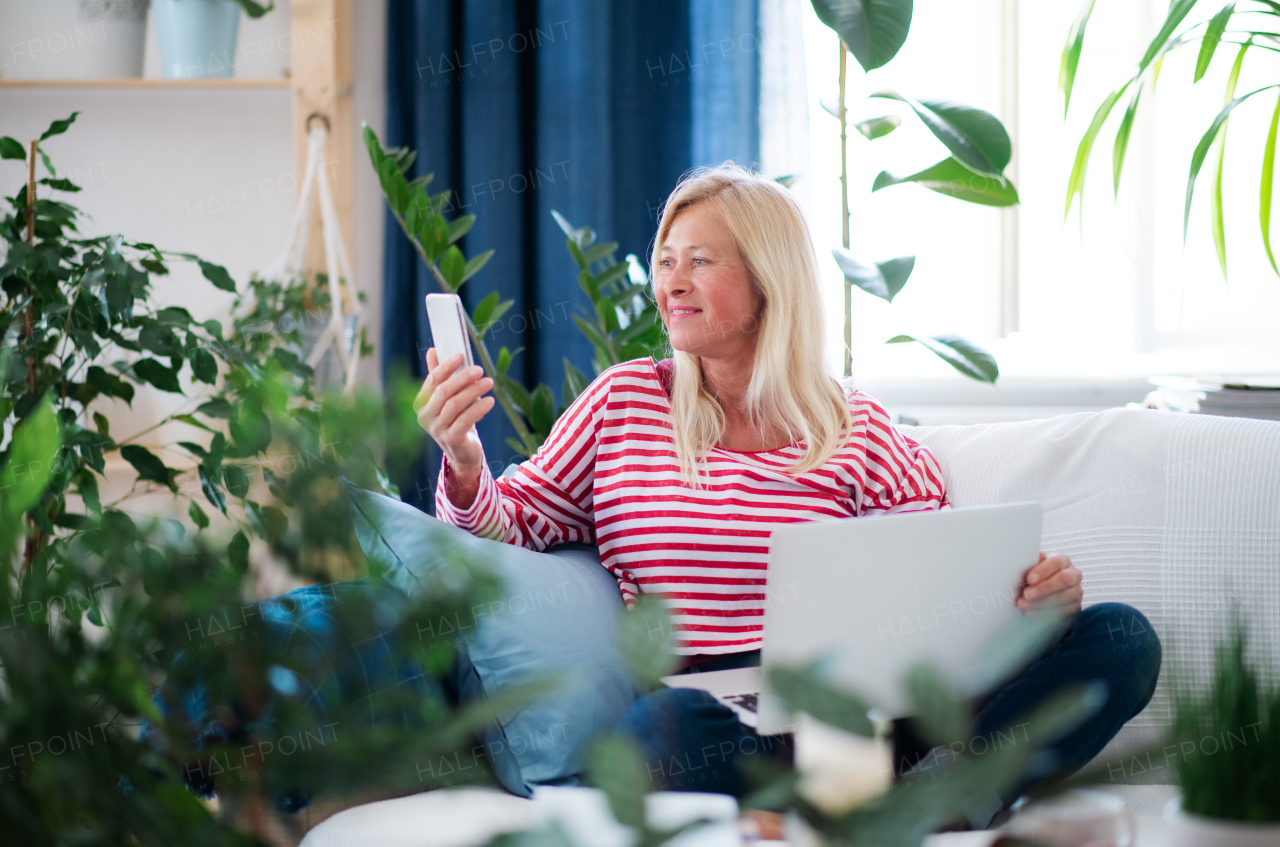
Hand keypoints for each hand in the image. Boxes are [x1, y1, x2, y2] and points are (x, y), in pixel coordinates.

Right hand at [414, 348, 494, 471]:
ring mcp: (437, 429)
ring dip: (473, 391)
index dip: (445, 367)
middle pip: (443, 392)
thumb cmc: (454, 419)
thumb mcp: (446, 398)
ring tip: (489, 382)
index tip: (460, 356)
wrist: (461, 450)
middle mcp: (425, 417)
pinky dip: (479, 408)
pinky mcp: (451, 439)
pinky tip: (490, 400)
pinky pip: (465, 420)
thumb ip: (439, 376)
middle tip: (479, 369)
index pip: (432, 381)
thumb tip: (433, 350)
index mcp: (421, 403)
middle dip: (462, 378)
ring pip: (455, 405)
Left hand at [1016, 551, 1082, 615]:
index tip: (1029, 579)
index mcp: (1063, 561)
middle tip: (1027, 594)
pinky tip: (1031, 612)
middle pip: (1063, 580)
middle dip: (1043, 588)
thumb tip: (1023, 558)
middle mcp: (1073, 575)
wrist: (1042, 590)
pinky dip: (1045, 613)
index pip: (1056, 562)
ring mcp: (1076, 592)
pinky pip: (1063, 612)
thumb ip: (1030, 562)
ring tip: (1024, 605)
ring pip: (1063, 598)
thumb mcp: (1033, 565)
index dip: (1043, 571)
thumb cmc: (1037, 575)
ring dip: (1041, 603)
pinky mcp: (1075, 608)